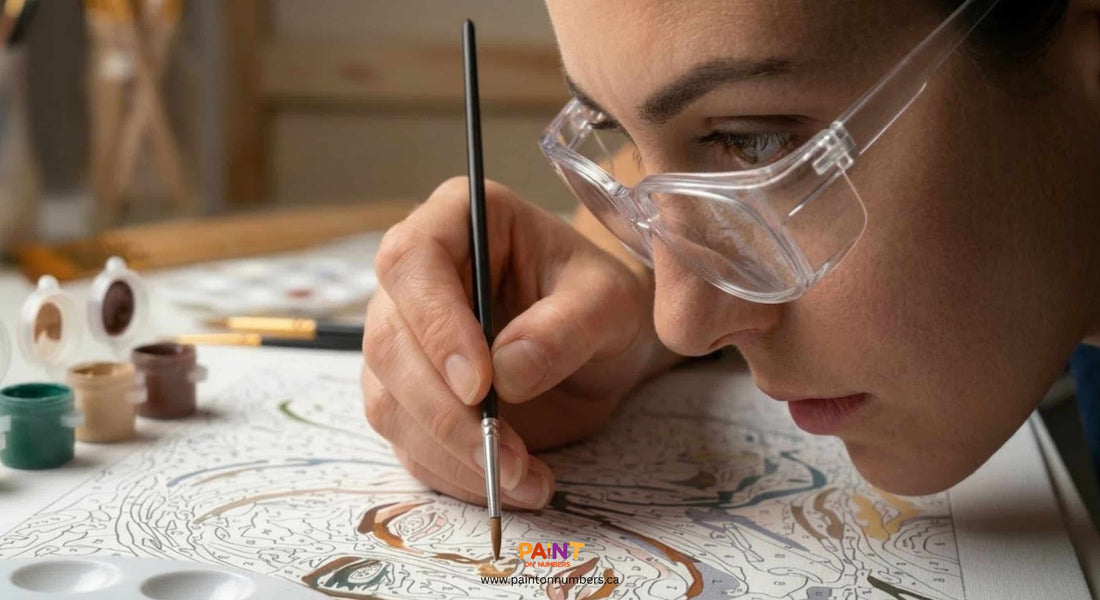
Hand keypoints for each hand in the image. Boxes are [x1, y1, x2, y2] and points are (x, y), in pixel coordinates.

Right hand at [362, 177, 674, 509]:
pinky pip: (407, 440)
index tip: (479, 385)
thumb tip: (507, 374)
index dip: (434, 324)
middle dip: (444, 412)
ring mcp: (404, 337)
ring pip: (388, 400)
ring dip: (449, 451)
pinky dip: (452, 472)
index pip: (412, 261)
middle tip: (503, 454)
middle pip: (389, 342)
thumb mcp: (609, 302)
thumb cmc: (601, 300)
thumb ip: (566, 328)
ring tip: (520, 479)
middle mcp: (416, 276)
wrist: (602, 344)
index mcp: (458, 220)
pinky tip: (505, 483)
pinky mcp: (408, 394)